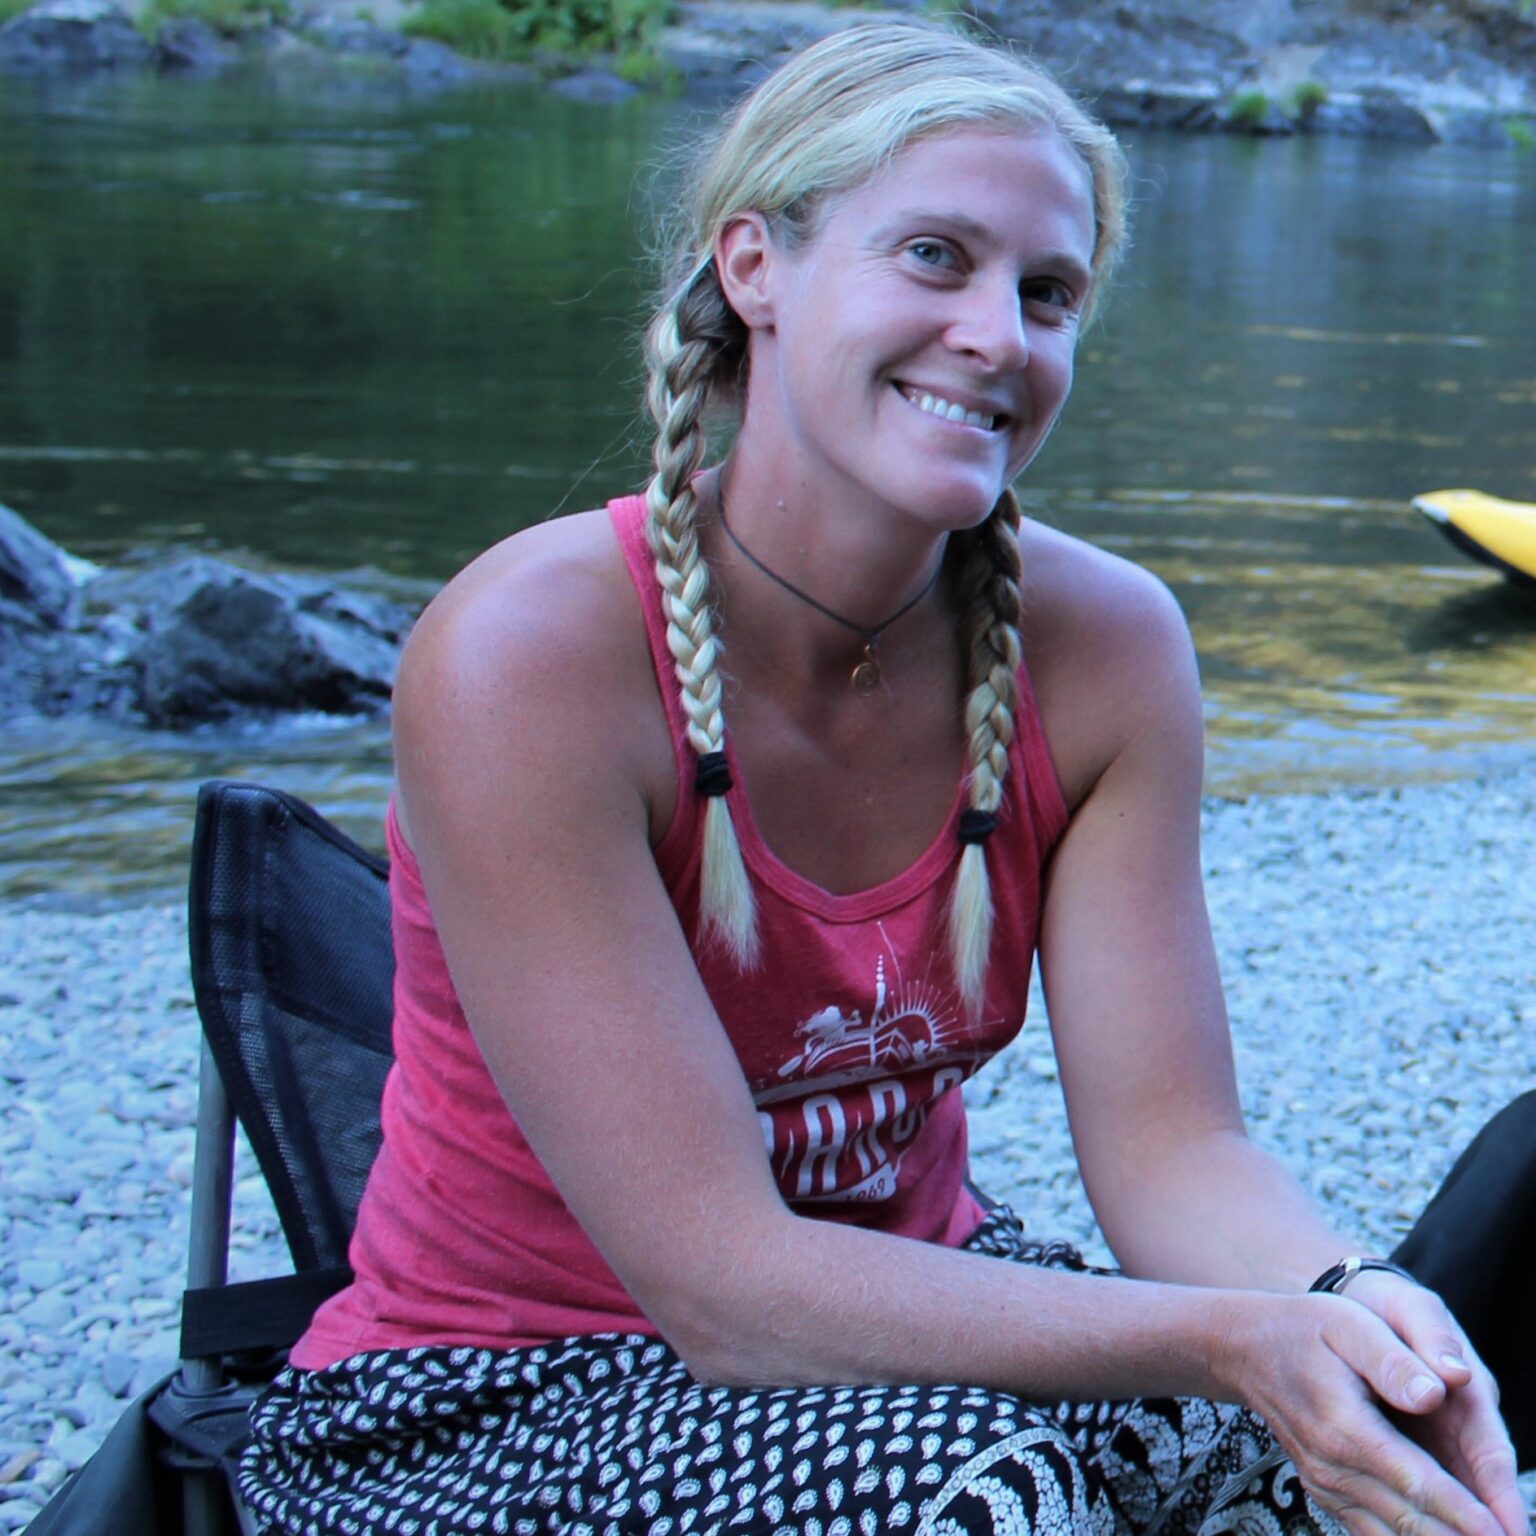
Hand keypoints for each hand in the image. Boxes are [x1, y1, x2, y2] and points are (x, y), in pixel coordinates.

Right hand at [1216, 1289, 1518, 1535]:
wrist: (1246, 1349)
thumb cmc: (1305, 1329)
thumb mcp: (1349, 1324)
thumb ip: (1392, 1359)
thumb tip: (1436, 1392)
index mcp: (1343, 1425)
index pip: (1417, 1480)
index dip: (1465, 1513)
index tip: (1504, 1533)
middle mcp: (1332, 1466)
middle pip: (1411, 1520)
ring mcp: (1326, 1484)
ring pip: (1393, 1534)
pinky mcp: (1326, 1493)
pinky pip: (1371, 1532)